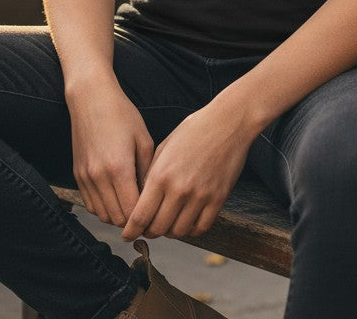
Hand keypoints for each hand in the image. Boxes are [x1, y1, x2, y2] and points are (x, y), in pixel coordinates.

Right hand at [67, 80, 154, 228]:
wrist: (90, 98)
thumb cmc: (121, 114)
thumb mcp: (144, 140)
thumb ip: (148, 172)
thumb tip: (151, 196)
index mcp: (119, 168)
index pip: (132, 211)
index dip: (145, 218)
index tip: (155, 214)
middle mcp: (99, 177)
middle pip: (116, 218)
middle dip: (132, 220)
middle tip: (145, 213)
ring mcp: (85, 177)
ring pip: (102, 214)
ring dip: (117, 215)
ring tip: (131, 206)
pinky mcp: (77, 175)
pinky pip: (90, 204)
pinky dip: (103, 207)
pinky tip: (115, 197)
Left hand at [122, 102, 253, 241]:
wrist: (228, 122)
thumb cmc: (195, 129)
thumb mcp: (165, 147)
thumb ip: (152, 174)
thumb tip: (142, 199)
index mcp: (161, 174)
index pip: (140, 216)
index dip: (131, 230)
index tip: (128, 234)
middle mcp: (179, 189)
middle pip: (158, 228)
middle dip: (149, 232)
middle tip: (147, 228)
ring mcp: (200, 196)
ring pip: (179, 232)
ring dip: (170, 232)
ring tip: (168, 223)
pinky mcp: (218, 199)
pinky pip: (201, 228)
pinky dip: (191, 230)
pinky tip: (187, 221)